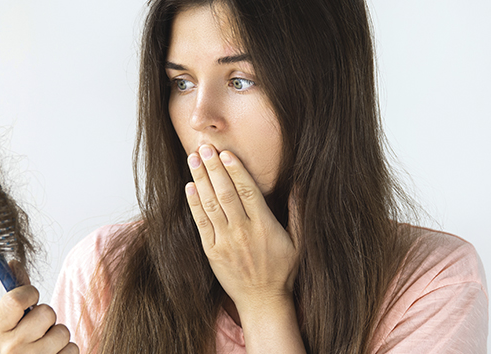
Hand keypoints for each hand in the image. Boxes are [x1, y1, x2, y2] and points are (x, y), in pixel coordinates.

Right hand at [0, 260, 78, 353]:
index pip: (15, 299)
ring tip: (49, 344)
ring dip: (60, 336)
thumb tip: (14, 262)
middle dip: (49, 318)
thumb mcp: (16, 319)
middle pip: (46, 313)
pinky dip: (67, 352)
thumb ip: (18, 292)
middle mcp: (10, 348)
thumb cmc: (25, 342)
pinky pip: (72, 349)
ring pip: (62, 332)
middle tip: (41, 329)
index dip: (30, 293)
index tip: (32, 298)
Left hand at [184, 145, 299, 310]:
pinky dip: (194, 204)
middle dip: (214, 168)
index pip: (248, 191)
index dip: (236, 170)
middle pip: (226, 193)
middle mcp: (242, 232)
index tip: (227, 153)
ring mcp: (224, 242)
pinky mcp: (211, 252)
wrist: (262, 302)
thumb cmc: (283, 271)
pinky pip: (201, 224)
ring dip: (200, 179)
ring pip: (210, 205)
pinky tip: (190, 187)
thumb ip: (298, 212)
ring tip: (193, 158)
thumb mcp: (299, 242)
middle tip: (205, 147)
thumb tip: (300, 184)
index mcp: (264, 227)